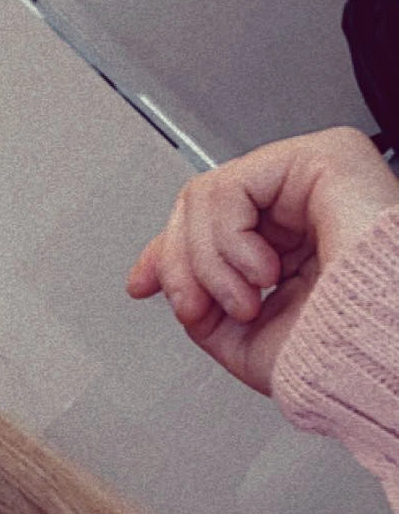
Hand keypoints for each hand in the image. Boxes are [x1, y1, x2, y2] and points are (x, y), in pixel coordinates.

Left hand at [125, 126, 398, 397]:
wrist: (373, 357)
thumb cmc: (339, 355)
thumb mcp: (244, 339)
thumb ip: (201, 303)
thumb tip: (165, 279)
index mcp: (294, 243)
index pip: (215, 222)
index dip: (169, 250)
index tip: (141, 283)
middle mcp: (304, 205)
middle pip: (200, 206)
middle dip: (182, 266)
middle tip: (198, 309)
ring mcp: (312, 177)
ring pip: (206, 196)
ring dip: (208, 264)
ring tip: (246, 300)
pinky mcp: (324, 157)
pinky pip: (229, 187)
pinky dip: (228, 242)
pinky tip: (265, 272)